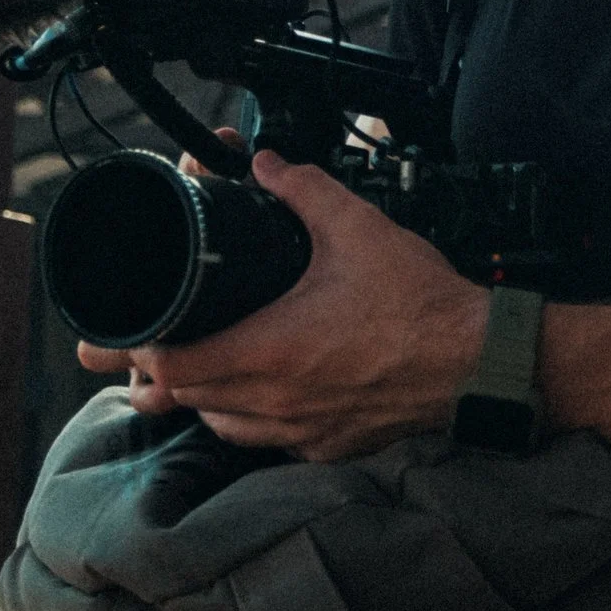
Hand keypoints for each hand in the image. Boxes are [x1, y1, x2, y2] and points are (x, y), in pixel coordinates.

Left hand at [81, 152, 487, 461]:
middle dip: (162, 375)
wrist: (479, 360)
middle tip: (146, 353)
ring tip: (194, 374)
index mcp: (270, 350)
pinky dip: (251, 420)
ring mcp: (302, 431)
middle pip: (187, 399)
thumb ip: (302, 189)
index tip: (132, 334)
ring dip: (203, 400)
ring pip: (224, 425)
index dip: (141, 351)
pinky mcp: (329, 446)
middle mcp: (277, 400)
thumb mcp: (356, 228)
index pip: (173, 367)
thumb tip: (266, 164)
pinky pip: (268, 441)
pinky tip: (259, 397)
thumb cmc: (421, 305)